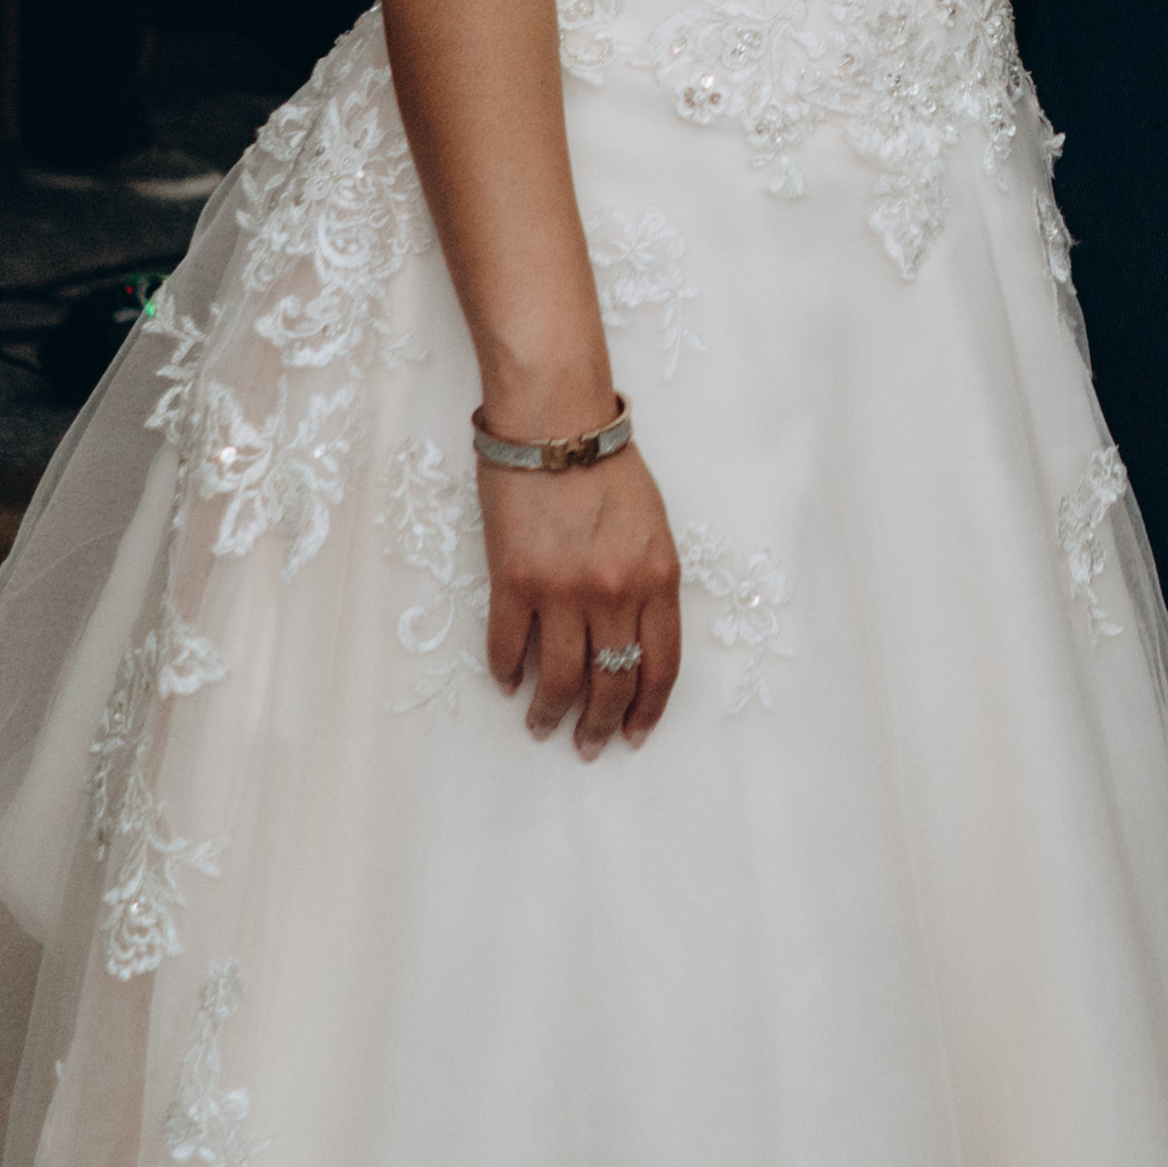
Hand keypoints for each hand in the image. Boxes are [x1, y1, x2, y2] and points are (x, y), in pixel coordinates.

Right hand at [479, 434, 679, 755]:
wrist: (554, 420)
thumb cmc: (607, 466)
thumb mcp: (654, 528)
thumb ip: (649, 585)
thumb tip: (633, 639)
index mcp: (658, 579)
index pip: (661, 667)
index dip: (647, 710)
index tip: (634, 734)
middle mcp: (615, 593)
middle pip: (612, 683)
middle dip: (599, 725)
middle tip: (587, 746)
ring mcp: (562, 590)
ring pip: (560, 679)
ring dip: (550, 713)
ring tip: (541, 726)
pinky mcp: (512, 580)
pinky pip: (508, 646)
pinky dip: (507, 672)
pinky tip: (507, 683)